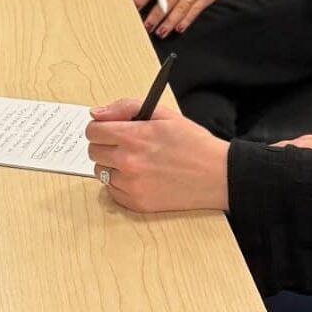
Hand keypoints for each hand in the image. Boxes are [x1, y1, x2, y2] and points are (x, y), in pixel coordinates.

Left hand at [85, 98, 228, 212]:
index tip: (109, 131)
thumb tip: (96, 114)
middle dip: (106, 146)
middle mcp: (127, 162)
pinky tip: (141, 178)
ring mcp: (131, 185)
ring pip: (101, 173)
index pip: (92, 131)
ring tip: (138, 162)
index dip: (101, 128)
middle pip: (93, 152)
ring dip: (113, 166)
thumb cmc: (194, 144)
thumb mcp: (163, 114)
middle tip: (126, 146)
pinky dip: (122, 185)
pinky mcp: (137, 203)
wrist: (218, 175)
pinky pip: (112, 192)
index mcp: (132, 136)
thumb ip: (124, 108)